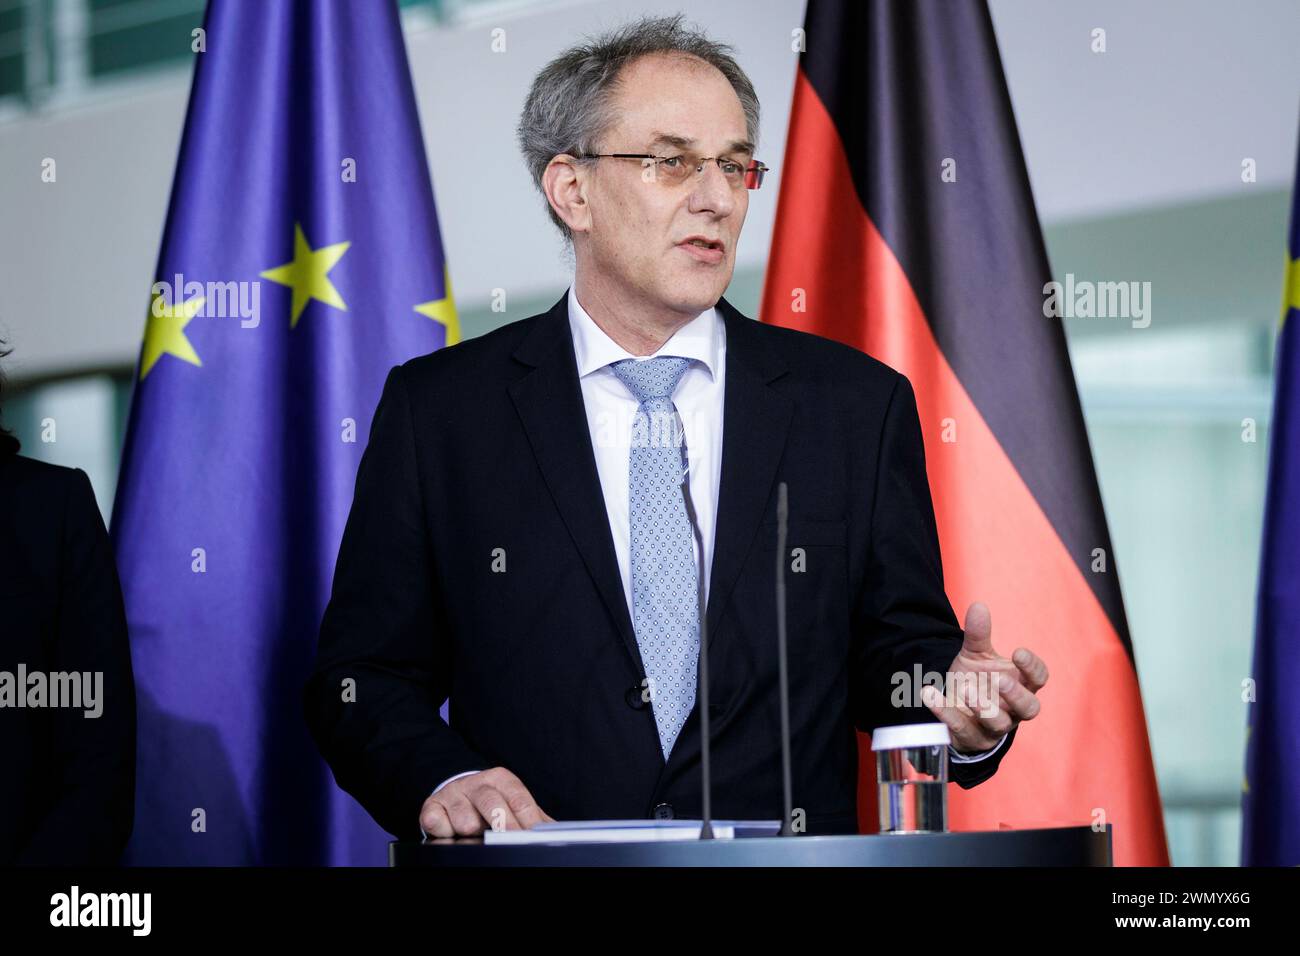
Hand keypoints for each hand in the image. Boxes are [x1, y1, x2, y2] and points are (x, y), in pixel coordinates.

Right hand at [419, 767, 555, 836]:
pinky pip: (437, 822)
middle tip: (511, 841)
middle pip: (493, 804)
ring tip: (475, 832)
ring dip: (471, 830)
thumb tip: (555, 830)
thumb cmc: (489, 803)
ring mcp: (453, 794)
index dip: (528, 820)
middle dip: (503, 825)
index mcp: (501, 780)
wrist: (454, 791)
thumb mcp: (512, 802)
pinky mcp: (432, 806)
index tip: (534, 836)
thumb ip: (532, 816)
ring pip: (464, 819)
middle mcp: (477, 783)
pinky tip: (450, 831)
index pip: (519, 799)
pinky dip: (445, 831)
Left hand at [921, 602, 1047, 753]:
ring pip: (998, 723)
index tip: (1018, 652)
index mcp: (1021, 685)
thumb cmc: (976, 679)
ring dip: (982, 706)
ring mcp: (994, 727)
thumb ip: (978, 635)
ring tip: (965, 688)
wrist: (955, 704)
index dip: (1032, 668)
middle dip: (1015, 695)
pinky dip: (945, 712)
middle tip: (999, 679)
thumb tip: (978, 606)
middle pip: (1029, 708)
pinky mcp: (971, 738)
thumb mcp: (975, 655)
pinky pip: (961, 729)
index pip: (1039, 679)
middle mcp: (1013, 709)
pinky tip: (930, 694)